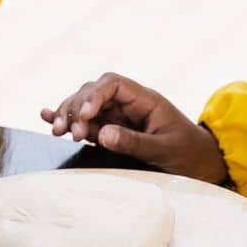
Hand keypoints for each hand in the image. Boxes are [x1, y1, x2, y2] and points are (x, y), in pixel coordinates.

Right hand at [40, 72, 228, 181]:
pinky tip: (46, 117)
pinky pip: (85, 122)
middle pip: (93, 92)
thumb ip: (135, 142)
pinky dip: (67, 119)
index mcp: (144, 99)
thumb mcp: (165, 149)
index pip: (113, 83)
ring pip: (85, 106)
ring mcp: (117, 116)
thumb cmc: (188, 152)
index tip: (85, 115)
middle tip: (67, 133)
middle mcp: (128, 104)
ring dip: (68, 115)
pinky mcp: (110, 131)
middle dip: (76, 108)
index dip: (94, 95)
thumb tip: (102, 133)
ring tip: (57, 132)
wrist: (200, 163)